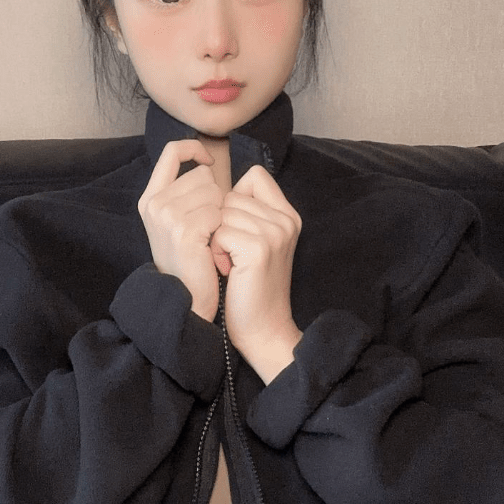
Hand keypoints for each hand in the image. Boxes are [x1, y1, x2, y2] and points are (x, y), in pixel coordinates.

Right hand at [138, 139, 223, 320]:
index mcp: (151, 198)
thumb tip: (207, 165)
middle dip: (216, 198)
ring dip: (221, 215)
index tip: (210, 164)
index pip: (172, 151)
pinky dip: (223, 230)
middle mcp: (154, 203)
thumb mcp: (180, 223)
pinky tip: (213, 248)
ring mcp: (166, 215)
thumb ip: (186, 194)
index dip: (194, 149)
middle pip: (202, 175)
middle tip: (209, 230)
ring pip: (214, 192)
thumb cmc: (192, 263)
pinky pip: (218, 212)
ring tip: (210, 241)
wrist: (188, 301)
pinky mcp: (183, 230)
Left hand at [211, 165, 302, 382]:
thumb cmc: (250, 287)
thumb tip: (216, 188)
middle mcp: (286, 220)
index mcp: (287, 215)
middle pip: (232, 195)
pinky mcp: (259, 248)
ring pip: (223, 212)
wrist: (263, 328)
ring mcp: (275, 233)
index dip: (234, 197)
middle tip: (229, 254)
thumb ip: (247, 213)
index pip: (255, 176)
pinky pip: (220, 231)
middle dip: (220, 223)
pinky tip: (226, 269)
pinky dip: (215, 250)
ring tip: (228, 262)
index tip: (234, 230)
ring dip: (215, 238)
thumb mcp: (255, 243)